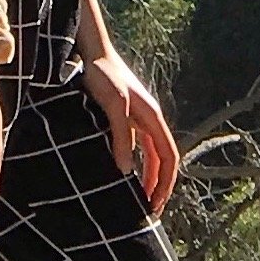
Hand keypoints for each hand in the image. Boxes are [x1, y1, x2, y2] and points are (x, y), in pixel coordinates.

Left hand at [82, 48, 181, 212]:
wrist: (90, 50)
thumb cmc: (102, 74)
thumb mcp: (113, 106)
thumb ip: (121, 137)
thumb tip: (127, 171)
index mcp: (152, 117)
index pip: (169, 157)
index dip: (165, 183)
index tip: (155, 205)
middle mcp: (149, 118)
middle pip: (162, 159)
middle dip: (159, 185)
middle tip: (148, 210)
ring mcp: (137, 117)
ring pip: (149, 154)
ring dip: (147, 176)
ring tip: (137, 198)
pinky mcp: (123, 115)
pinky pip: (135, 145)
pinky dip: (134, 163)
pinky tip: (121, 174)